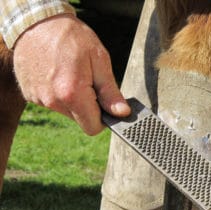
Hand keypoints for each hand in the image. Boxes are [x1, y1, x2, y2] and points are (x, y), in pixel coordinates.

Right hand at [13, 14, 130, 134]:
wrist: (37, 21)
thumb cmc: (72, 37)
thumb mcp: (99, 60)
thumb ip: (110, 92)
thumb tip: (122, 113)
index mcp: (72, 94)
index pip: (93, 128)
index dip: (103, 119)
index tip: (106, 104)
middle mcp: (53, 101)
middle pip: (80, 119)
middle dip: (88, 106)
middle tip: (88, 80)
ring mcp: (39, 98)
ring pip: (66, 111)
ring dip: (73, 98)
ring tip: (71, 73)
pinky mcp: (30, 94)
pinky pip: (52, 102)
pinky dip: (58, 93)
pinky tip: (57, 74)